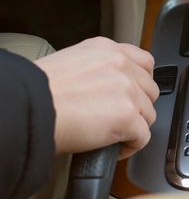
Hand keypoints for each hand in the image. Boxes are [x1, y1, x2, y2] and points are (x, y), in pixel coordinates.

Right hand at [35, 37, 159, 159]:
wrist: (29, 109)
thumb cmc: (38, 92)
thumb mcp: (72, 63)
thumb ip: (98, 68)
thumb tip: (110, 86)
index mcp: (106, 49)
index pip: (144, 62)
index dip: (141, 82)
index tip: (135, 94)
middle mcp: (121, 65)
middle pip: (150, 90)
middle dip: (138, 106)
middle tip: (121, 118)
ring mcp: (128, 90)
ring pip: (149, 114)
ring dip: (135, 127)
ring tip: (115, 134)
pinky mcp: (128, 116)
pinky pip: (143, 137)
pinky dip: (131, 147)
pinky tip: (115, 149)